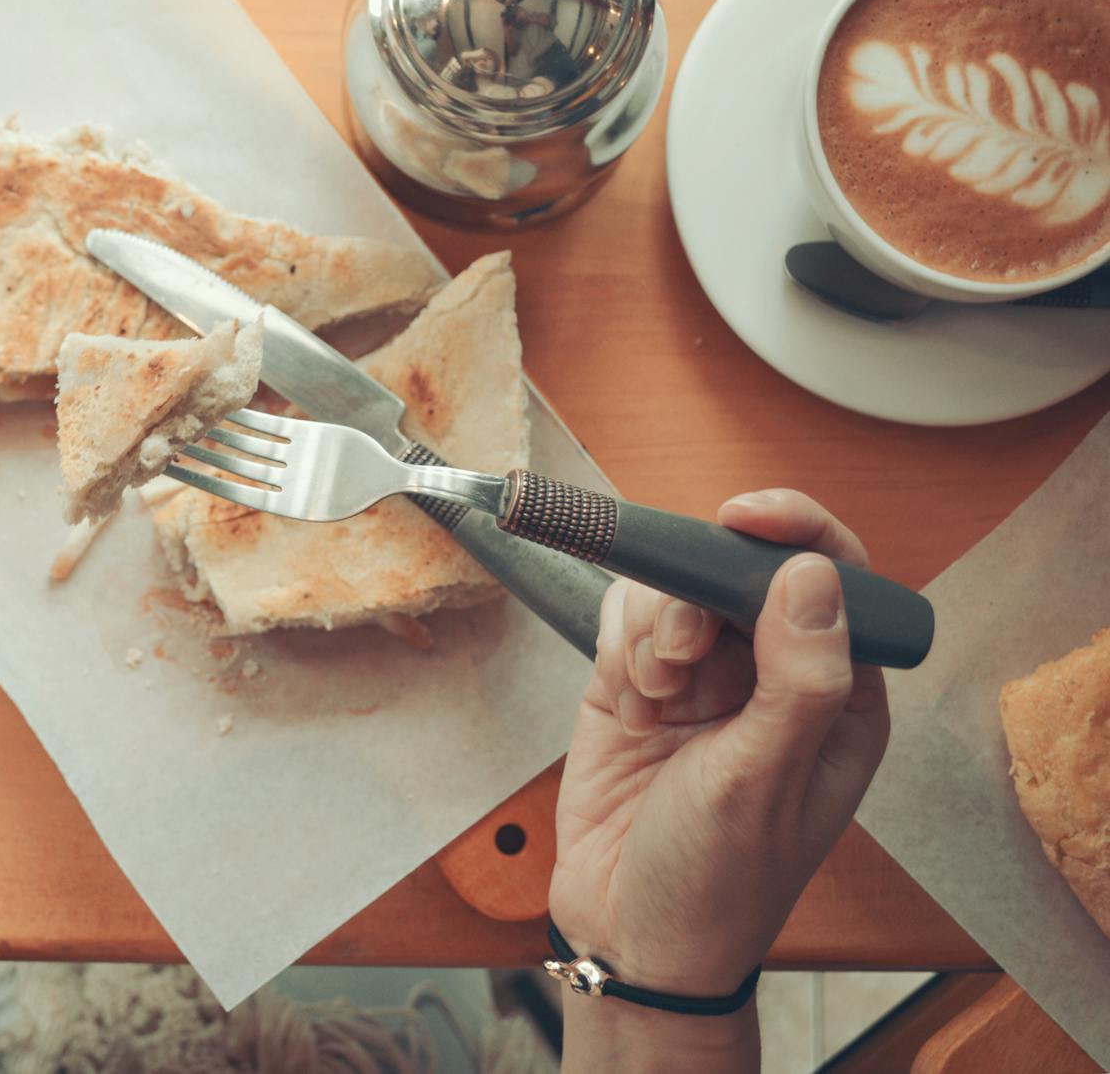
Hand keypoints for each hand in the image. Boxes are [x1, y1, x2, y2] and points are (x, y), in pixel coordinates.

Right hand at [548, 490, 890, 1071]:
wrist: (628, 936)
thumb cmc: (718, 881)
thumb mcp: (766, 780)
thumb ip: (798, 676)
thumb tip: (813, 573)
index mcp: (835, 696)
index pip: (834, 580)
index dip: (796, 533)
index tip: (744, 518)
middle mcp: (769, 676)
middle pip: (738, 571)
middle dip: (698, 596)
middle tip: (678, 651)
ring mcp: (699, 677)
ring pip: (674, 588)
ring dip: (652, 629)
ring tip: (652, 694)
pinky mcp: (634, 683)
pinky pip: (625, 618)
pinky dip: (619, 646)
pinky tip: (628, 702)